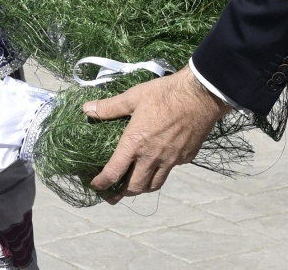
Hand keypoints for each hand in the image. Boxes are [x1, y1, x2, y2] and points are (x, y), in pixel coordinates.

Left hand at [82, 66, 228, 200]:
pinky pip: (170, 170)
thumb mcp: (134, 96)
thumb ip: (110, 107)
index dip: (102, 183)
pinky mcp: (185, 157)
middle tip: (114, 193)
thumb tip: (87, 109)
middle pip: (135, 187)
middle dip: (122, 193)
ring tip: (135, 185)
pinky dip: (161, 172)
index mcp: (135, 143)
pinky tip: (159, 163)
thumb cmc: (165, 93)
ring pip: (154, 184)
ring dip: (142, 188)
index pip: (114, 172)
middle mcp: (152, 157)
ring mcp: (170, 160)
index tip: (96, 186)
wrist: (200, 95)